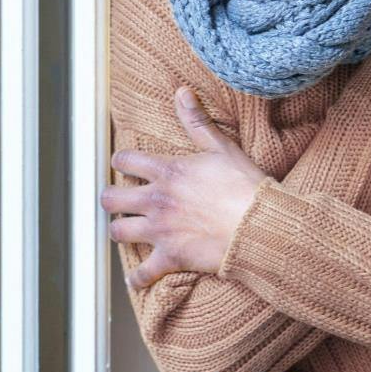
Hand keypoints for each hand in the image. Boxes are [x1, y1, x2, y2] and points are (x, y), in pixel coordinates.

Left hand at [102, 85, 269, 289]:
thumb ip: (196, 121)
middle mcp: (156, 200)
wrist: (260, 226)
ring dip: (119, 231)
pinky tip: (135, 279)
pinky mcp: (170, 257)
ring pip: (119, 232)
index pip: (125, 160)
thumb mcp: (220, 147)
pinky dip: (138, 278)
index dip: (121, 161)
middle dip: (111, 198)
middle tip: (115, 199)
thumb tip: (182, 92)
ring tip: (124, 230)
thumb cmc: (244, 186)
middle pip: (111, 198)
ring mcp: (160, 230)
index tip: (123, 164)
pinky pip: (143, 273)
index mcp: (167, 172)